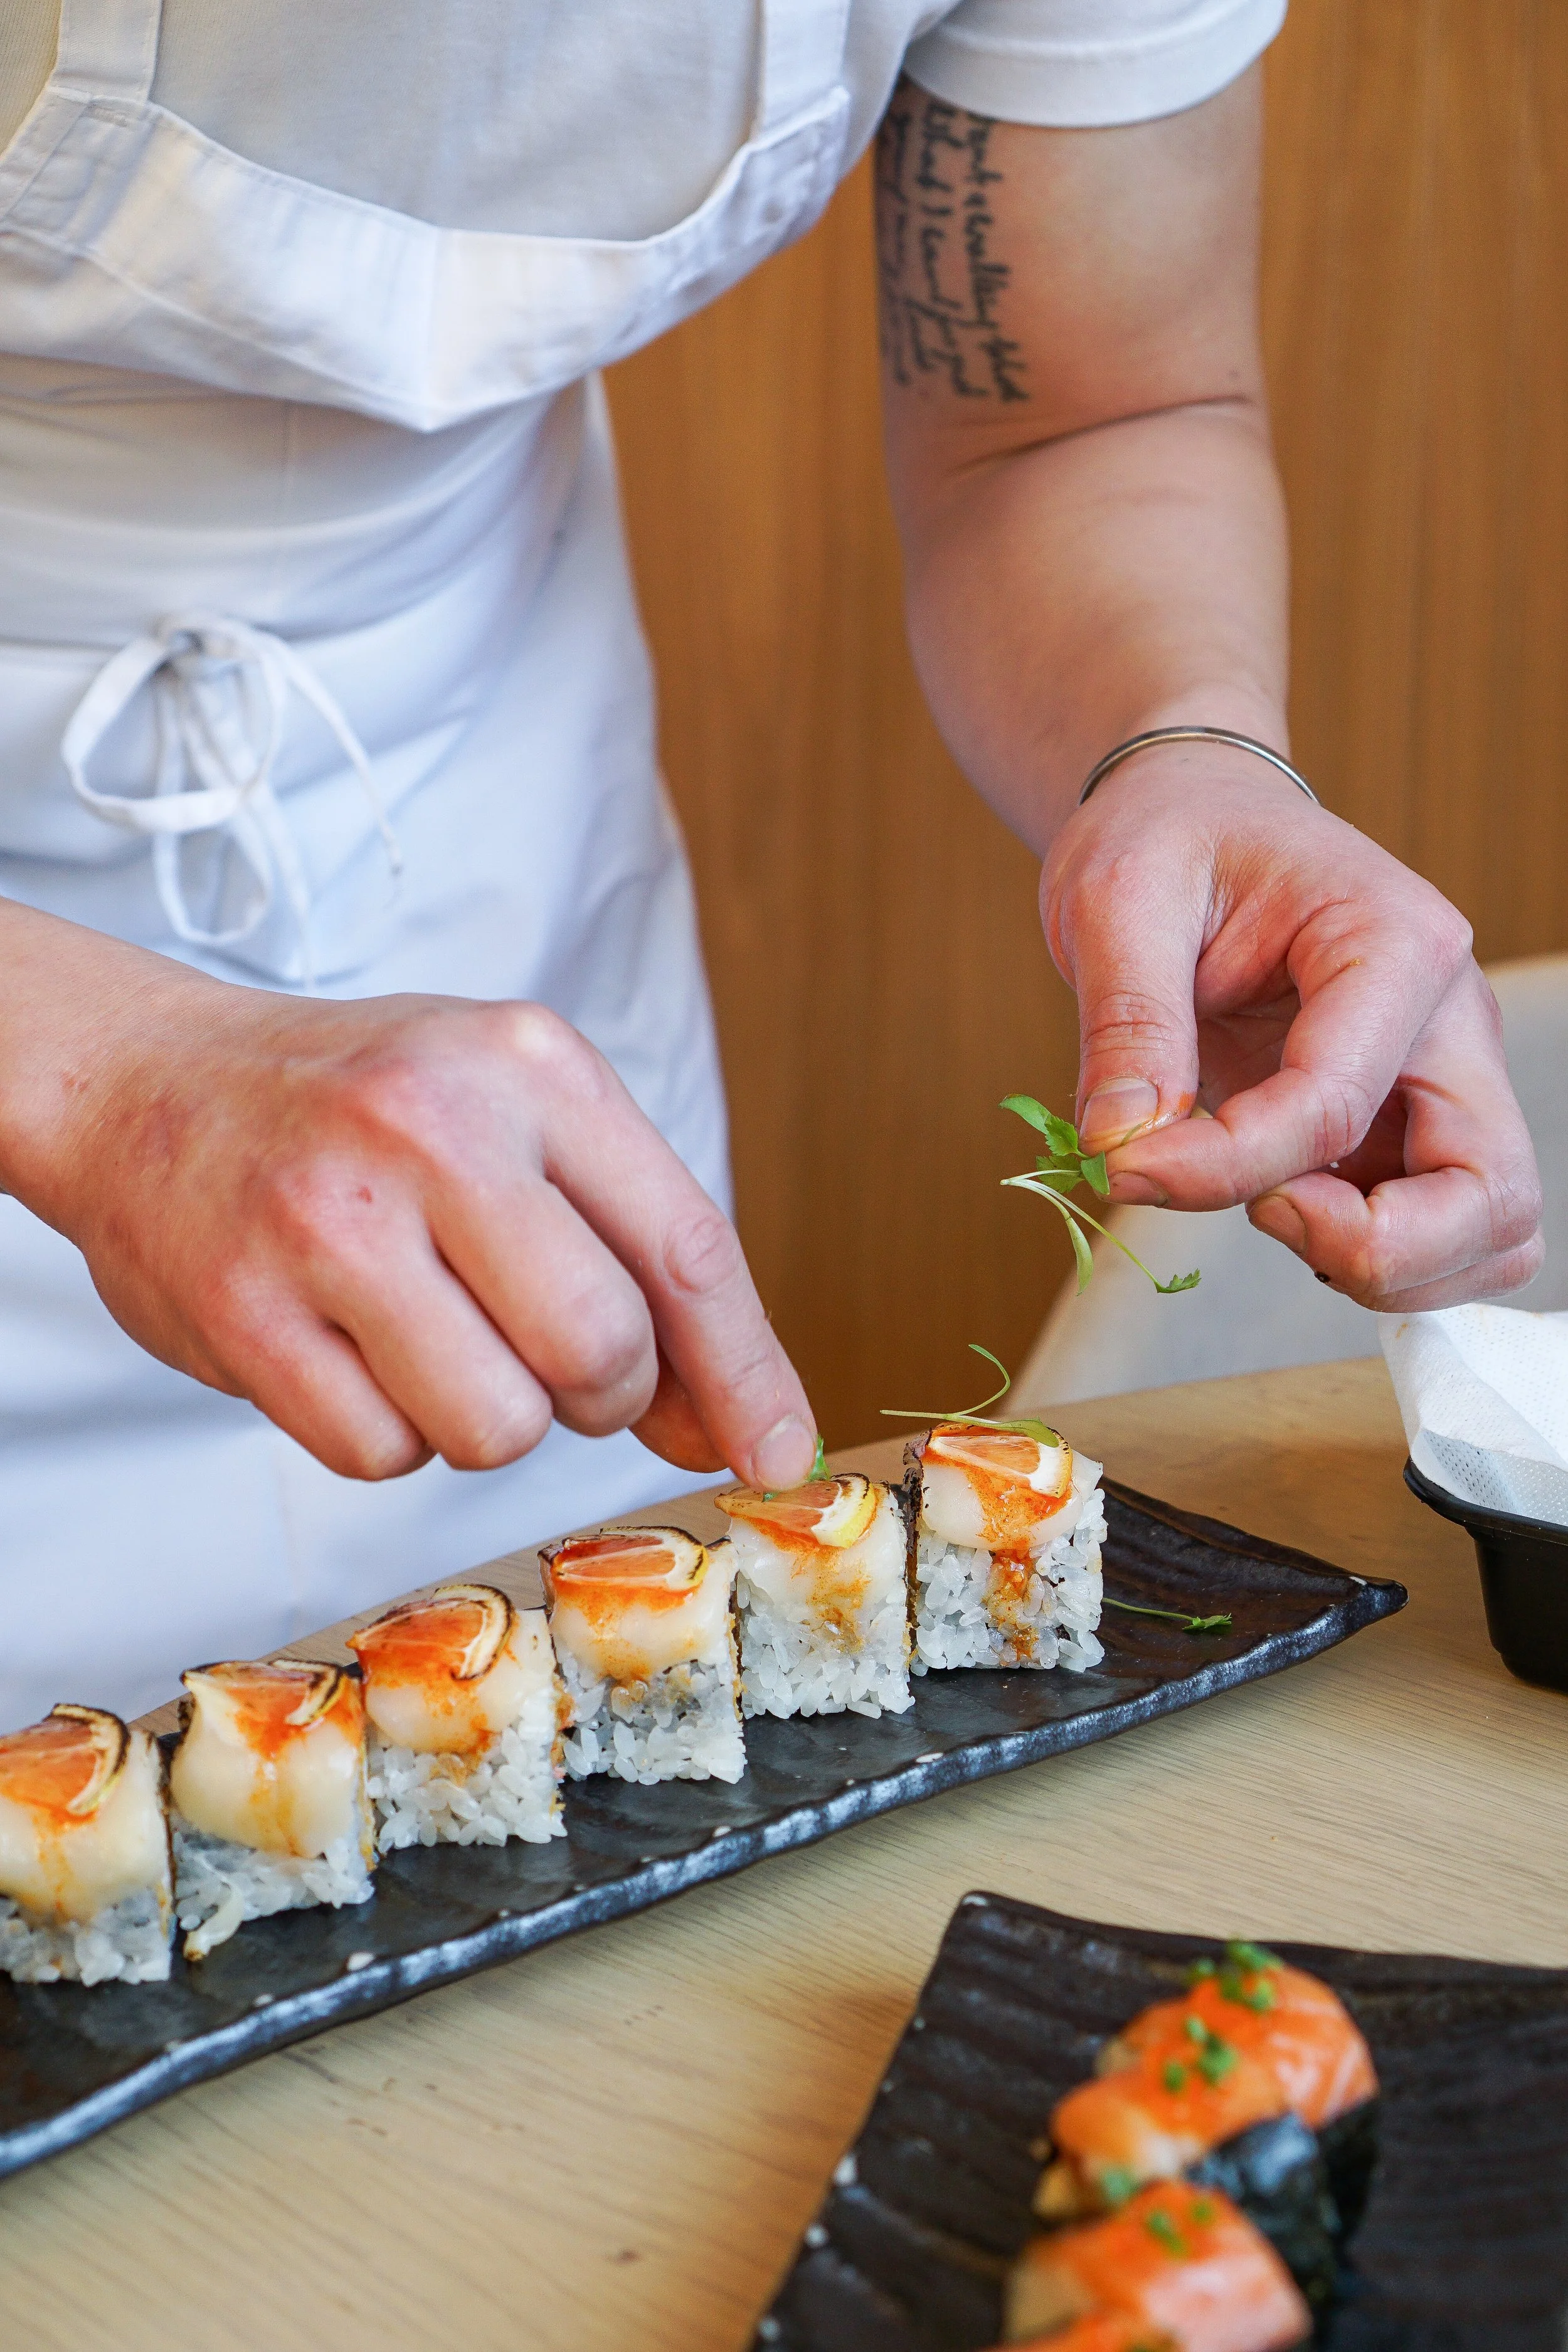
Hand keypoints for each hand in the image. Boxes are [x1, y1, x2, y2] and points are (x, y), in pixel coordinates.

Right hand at [0, 908, 816, 1484]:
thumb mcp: (515, 1119)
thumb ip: (630, 1254)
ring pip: (497, 1426)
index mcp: (530, 1067)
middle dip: (597, 1395)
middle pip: (601, 1355)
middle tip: (540, 1354)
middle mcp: (433, 1130)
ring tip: (426, 1333)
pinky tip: (348, 1348)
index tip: (780, 1456)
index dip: (746, 1373)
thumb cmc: (362, 1111)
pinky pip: (384, 1456)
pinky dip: (386, 1432)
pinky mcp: (241, 1312)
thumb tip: (730, 1426)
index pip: (686, 1248)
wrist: (147, 1081)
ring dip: (485, 1417)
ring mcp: (329, 1221)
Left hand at [1042, 746, 1543, 1310]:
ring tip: (1268, 1210)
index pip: (1337, 1104)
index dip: (1227, 1167)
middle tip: (1259, 1215)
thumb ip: (1126, 1027)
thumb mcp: (1117, 900)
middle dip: (1372, 1249)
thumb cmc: (1169, 838)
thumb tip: (1119, 1148)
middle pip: (1490, 1195)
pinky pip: (1435, 1234)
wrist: (1192, 816)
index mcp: (1395, 943)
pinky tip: (1276, 1208)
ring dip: (1381, 1266)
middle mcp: (1447, 1021)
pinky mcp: (1405, 1127)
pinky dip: (1366, 1257)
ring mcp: (1438, 1082)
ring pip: (1488, 1231)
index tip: (1124, 1166)